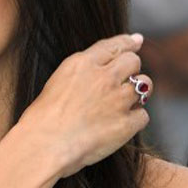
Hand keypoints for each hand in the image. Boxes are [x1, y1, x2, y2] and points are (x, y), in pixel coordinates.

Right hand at [15, 34, 151, 179]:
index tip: (136, 41)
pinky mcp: (126, 124)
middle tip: (123, 83)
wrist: (44, 146)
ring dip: (138, 93)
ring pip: (145, 85)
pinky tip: (121, 126)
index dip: (128, 43)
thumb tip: (100, 68)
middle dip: (132, 70)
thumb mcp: (57, 82)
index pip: (114, 45)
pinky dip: (134, 120)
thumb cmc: (43, 119)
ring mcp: (117, 100)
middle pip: (133, 62)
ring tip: (123, 104)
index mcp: (83, 64)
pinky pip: (143, 115)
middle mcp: (104, 77)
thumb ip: (81, 72)